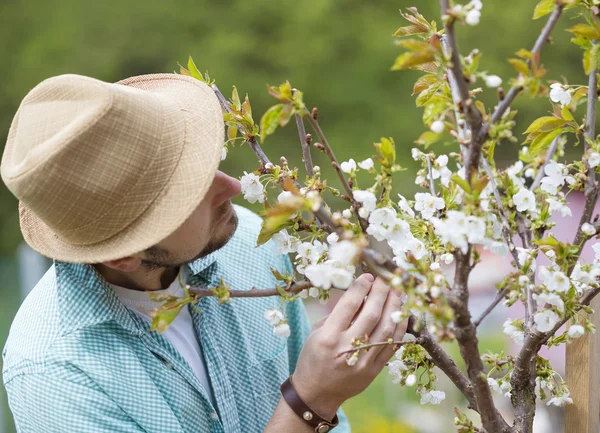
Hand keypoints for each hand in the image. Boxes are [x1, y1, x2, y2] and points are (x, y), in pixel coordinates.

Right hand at [291, 274, 407, 418]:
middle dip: (381, 292)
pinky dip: (399, 327)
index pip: (349, 304)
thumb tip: (362, 294)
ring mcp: (363, 361)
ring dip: (394, 307)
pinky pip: (392, 345)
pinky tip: (401, 314)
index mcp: (329, 337)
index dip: (362, 287)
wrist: (317, 392)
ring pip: (386, 328)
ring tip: (397, 292)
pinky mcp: (374, 370)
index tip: (368, 276)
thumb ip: (338, 313)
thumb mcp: (317, 331)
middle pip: (371, 314)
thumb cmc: (314, 357)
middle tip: (385, 280)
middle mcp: (347, 348)